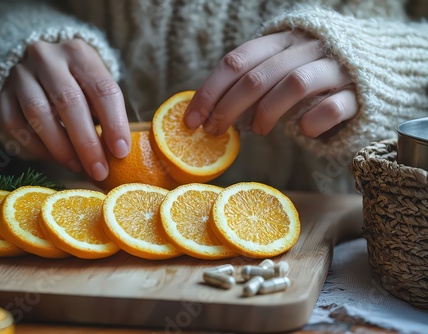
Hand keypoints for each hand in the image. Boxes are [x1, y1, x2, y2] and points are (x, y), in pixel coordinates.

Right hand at [0, 39, 129, 180]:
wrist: (40, 65)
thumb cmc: (78, 82)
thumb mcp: (97, 86)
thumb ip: (106, 114)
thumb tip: (115, 153)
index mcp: (79, 53)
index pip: (102, 90)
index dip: (114, 123)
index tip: (121, 152)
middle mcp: (47, 57)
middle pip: (69, 102)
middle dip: (86, 142)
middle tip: (99, 170)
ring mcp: (19, 74)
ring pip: (37, 113)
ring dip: (60, 147)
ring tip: (77, 166)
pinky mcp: (1, 93)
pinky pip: (14, 124)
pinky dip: (35, 146)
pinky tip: (53, 158)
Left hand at [184, 30, 356, 137]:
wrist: (375, 67)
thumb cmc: (314, 73)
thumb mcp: (280, 68)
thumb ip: (252, 82)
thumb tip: (212, 113)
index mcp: (281, 40)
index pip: (237, 61)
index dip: (210, 91)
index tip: (191, 120)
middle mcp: (306, 48)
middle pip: (258, 76)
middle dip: (228, 107)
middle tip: (214, 132)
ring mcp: (335, 68)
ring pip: (294, 85)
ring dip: (267, 112)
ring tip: (257, 131)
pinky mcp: (358, 92)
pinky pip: (332, 106)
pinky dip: (312, 120)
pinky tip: (302, 130)